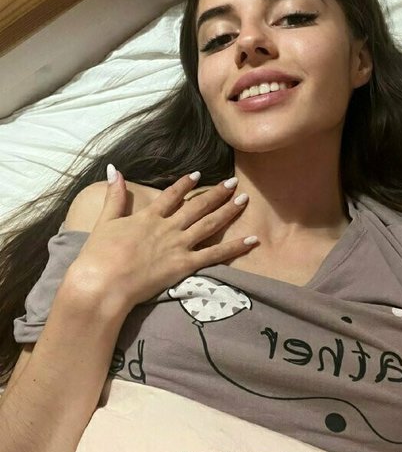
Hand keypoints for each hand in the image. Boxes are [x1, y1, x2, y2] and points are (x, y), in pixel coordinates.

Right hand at [67, 169, 257, 310]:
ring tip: (244, 200)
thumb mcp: (105, 221)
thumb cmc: (99, 255)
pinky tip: (252, 240)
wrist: (103, 283)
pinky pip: (215, 254)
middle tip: (233, 183)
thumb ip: (114, 196)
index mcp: (149, 217)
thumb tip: (114, 169)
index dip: (185, 184)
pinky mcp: (185, 265)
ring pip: (210, 224)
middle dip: (216, 193)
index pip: (171, 195)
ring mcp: (179, 245)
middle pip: (197, 206)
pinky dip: (235, 247)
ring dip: (228, 211)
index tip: (197, 174)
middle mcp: (168, 227)